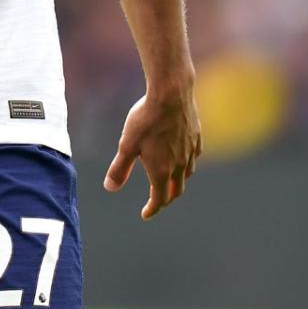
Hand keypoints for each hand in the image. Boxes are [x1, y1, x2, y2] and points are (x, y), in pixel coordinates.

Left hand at [103, 89, 201, 219]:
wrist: (171, 94)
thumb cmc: (146, 119)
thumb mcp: (127, 144)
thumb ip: (119, 168)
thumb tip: (110, 188)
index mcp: (162, 170)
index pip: (159, 199)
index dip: (152, 209)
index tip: (146, 214)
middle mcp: (180, 165)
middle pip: (176, 190)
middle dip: (166, 199)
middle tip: (157, 201)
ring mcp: (190, 151)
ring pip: (187, 174)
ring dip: (178, 182)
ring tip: (169, 181)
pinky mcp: (197, 137)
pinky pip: (194, 157)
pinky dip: (187, 163)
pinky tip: (182, 157)